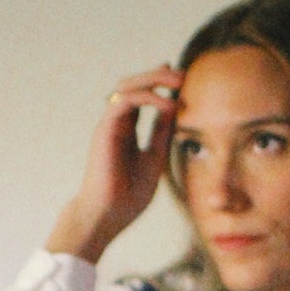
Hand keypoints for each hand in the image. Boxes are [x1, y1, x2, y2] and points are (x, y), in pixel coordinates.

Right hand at [45, 64, 183, 263]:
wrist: (108, 216)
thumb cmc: (128, 196)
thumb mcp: (155, 159)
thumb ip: (161, 133)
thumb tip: (174, 109)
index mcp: (126, 130)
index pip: (142, 97)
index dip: (159, 84)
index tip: (181, 79)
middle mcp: (116, 123)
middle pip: (134, 85)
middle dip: (159, 75)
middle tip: (184, 74)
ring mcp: (109, 124)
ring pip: (128, 86)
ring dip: (153, 79)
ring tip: (178, 80)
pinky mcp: (105, 128)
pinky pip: (126, 101)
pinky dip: (148, 98)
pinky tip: (169, 103)